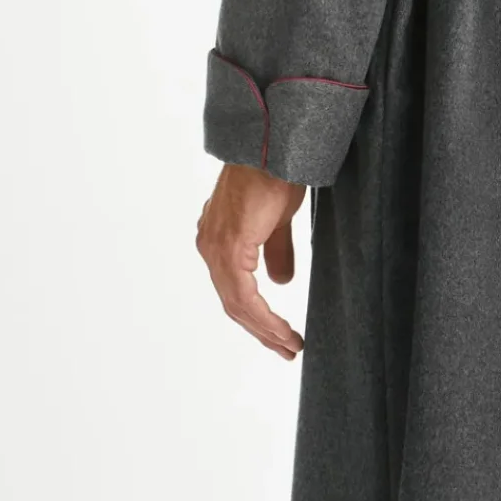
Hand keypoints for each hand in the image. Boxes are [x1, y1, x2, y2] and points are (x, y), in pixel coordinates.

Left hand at [197, 162, 306, 358]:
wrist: (272, 151)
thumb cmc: (274, 175)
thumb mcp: (277, 222)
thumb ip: (275, 252)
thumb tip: (280, 281)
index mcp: (217, 239)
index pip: (233, 290)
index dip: (256, 317)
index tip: (279, 336)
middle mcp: (210, 247)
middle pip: (233, 304)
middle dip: (261, 331)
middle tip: (287, 350)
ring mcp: (216, 248)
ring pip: (238, 305)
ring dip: (265, 330)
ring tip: (290, 346)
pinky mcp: (230, 248)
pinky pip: (244, 296)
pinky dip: (263, 317)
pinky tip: (281, 330)